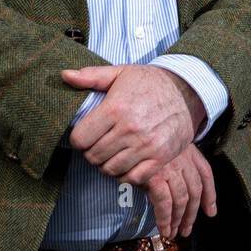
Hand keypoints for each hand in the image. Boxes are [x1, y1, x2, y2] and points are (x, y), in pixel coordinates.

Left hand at [63, 65, 201, 184]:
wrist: (186, 92)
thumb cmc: (149, 82)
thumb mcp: (120, 73)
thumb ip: (91, 76)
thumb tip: (65, 76)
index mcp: (116, 108)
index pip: (80, 138)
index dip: (78, 138)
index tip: (85, 135)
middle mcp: (130, 128)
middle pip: (93, 156)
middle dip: (91, 152)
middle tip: (98, 144)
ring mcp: (146, 145)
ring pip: (110, 169)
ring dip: (106, 164)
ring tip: (111, 153)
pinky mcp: (160, 158)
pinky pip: (132, 178)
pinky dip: (125, 174)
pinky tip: (126, 162)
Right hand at [144, 142, 217, 240]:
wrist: (128, 136)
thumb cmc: (143, 144)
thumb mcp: (164, 149)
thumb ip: (175, 166)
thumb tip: (180, 193)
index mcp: (188, 150)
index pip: (205, 174)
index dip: (210, 195)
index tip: (211, 212)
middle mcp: (183, 158)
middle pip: (195, 190)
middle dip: (192, 214)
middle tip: (186, 229)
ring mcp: (170, 167)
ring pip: (182, 199)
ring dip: (178, 220)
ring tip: (173, 233)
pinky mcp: (155, 177)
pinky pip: (165, 203)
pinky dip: (165, 219)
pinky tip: (164, 228)